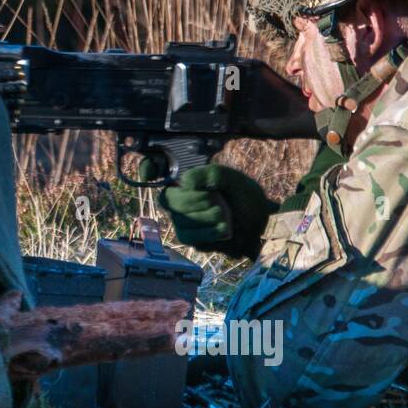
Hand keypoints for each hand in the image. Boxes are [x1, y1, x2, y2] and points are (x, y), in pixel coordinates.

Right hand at [153, 163, 277, 258]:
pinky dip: (208, 232)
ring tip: (224, 215)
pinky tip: (223, 229)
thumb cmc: (246, 198)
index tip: (148, 171)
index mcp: (187, 181)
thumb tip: (184, 182)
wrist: (262, 225)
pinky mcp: (193, 239)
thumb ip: (210, 174)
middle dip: (193, 200)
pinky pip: (189, 236)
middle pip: (168, 200)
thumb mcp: (233, 179)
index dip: (146, 168)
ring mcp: (184, 220)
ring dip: (204, 217)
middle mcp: (181, 200)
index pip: (155, 170)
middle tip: (215, 200)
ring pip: (179, 220)